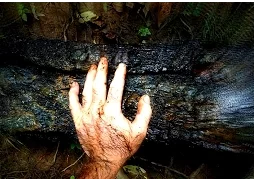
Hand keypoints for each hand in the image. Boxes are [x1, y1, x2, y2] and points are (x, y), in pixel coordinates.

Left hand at [68, 57, 151, 177]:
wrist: (104, 160)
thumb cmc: (122, 147)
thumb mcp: (139, 132)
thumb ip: (144, 113)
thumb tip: (145, 98)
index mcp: (112, 112)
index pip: (116, 87)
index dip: (120, 74)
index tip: (122, 66)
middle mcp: (97, 110)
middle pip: (98, 85)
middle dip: (102, 70)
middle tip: (103, 60)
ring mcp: (86, 115)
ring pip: (86, 91)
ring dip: (89, 77)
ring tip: (92, 67)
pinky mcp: (78, 120)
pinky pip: (73, 104)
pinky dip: (72, 93)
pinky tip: (74, 84)